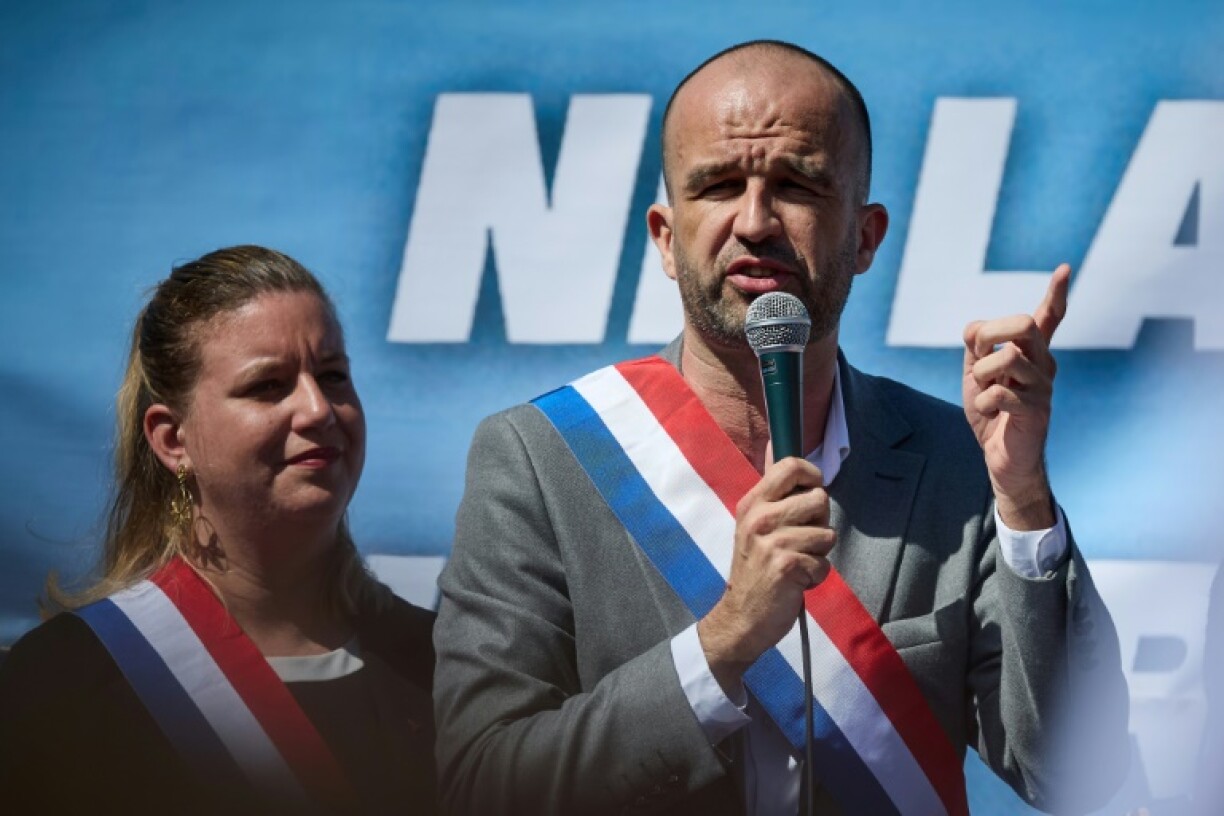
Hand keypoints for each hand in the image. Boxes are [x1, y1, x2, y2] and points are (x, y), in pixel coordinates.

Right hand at [698, 457, 833, 695]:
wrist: (741, 616)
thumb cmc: (755, 569)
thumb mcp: (754, 525)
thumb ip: (772, 491)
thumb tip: (777, 444)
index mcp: (752, 503)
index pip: (789, 466)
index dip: (812, 475)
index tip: (812, 491)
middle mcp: (759, 518)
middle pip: (818, 499)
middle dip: (819, 522)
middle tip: (800, 541)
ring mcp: (772, 542)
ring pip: (827, 534)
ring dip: (819, 553)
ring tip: (796, 563)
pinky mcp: (787, 566)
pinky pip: (824, 563)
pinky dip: (816, 576)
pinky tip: (797, 581)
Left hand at [962, 263, 1069, 529]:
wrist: (1002, 458)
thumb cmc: (992, 414)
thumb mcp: (976, 374)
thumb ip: (976, 347)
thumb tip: (975, 329)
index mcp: (1032, 353)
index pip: (1048, 318)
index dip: (1056, 294)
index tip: (1065, 268)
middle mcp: (1044, 364)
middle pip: (1024, 324)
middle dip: (991, 334)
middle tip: (979, 357)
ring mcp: (1043, 387)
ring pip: (1006, 357)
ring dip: (982, 375)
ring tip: (986, 394)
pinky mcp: (1036, 410)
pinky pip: (999, 392)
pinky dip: (985, 402)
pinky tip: (993, 414)